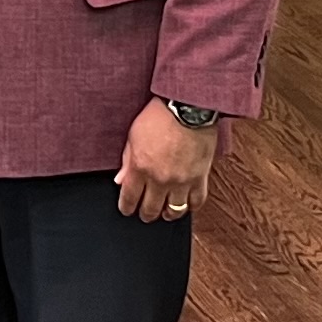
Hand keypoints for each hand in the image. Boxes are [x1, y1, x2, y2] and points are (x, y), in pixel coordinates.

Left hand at [114, 101, 217, 224]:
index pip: (129, 198)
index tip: (127, 209)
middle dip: (145, 214)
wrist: (188, 107)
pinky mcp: (200, 177)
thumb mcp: (134, 134)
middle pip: (151, 209)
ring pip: (174, 211)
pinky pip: (197, 201)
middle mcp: (160, 178)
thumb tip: (120, 180)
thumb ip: (127, 160)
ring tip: (165, 212)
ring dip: (167, 214)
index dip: (126, 208)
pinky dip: (191, 206)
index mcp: (140, 168)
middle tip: (145, 213)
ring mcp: (181, 180)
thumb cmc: (160, 115)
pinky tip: (186, 204)